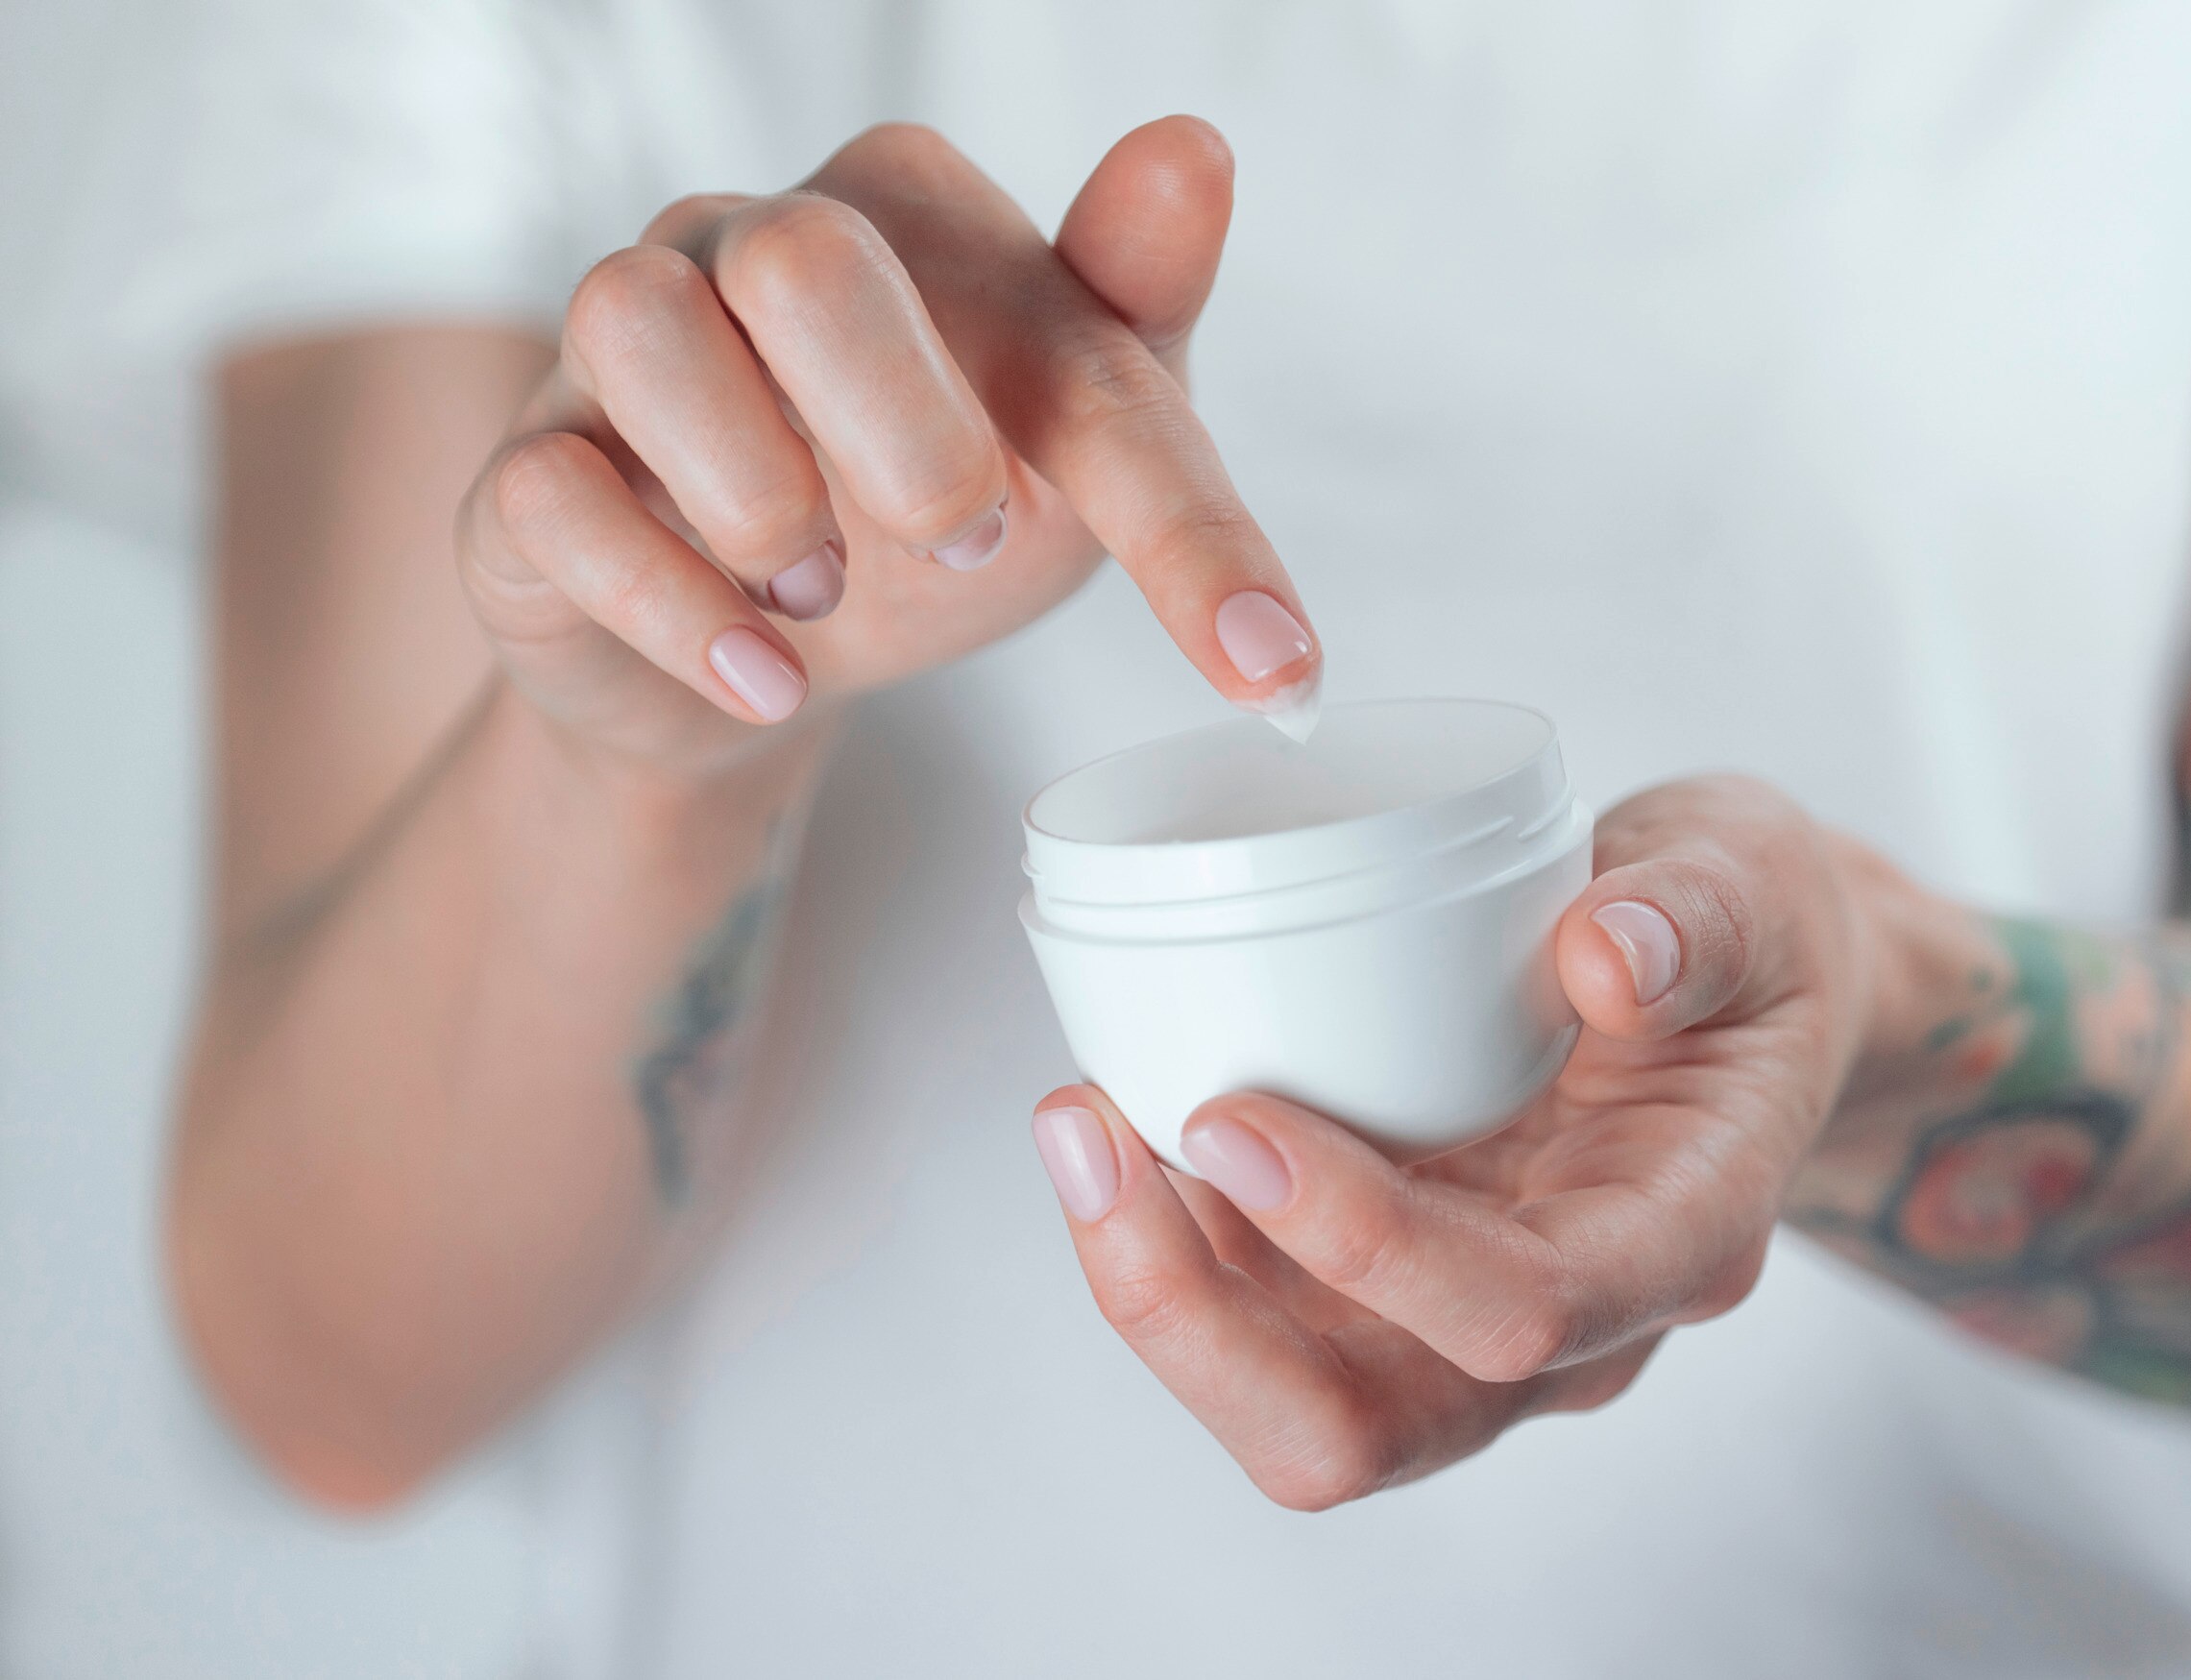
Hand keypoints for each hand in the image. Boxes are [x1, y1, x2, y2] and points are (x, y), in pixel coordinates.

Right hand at [456, 117, 1319, 774]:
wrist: (755, 667)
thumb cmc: (928, 522)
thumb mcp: (1067, 446)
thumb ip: (1139, 311)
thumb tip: (1197, 144)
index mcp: (912, 217)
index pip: (1072, 317)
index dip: (1185, 517)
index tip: (1275, 670)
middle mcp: (747, 244)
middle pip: (806, 259)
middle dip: (908, 433)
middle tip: (963, 543)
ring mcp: (618, 346)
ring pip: (635, 322)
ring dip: (760, 494)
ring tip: (824, 589)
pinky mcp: (528, 469)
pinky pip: (553, 491)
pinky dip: (672, 604)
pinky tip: (763, 673)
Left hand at [1029, 777, 1879, 1508]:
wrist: (1744, 989)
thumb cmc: (1750, 943)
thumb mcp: (1755, 882)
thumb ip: (1699, 915)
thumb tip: (1603, 955)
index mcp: (1680, 1236)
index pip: (1526, 1309)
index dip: (1369, 1244)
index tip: (1235, 1112)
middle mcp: (1576, 1324)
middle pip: (1368, 1426)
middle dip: (1200, 1321)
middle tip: (1095, 1139)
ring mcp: (1471, 1320)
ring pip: (1293, 1403)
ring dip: (1160, 1288)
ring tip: (1080, 1121)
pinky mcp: (1395, 1289)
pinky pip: (1263, 1318)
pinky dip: (1172, 1239)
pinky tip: (1117, 1120)